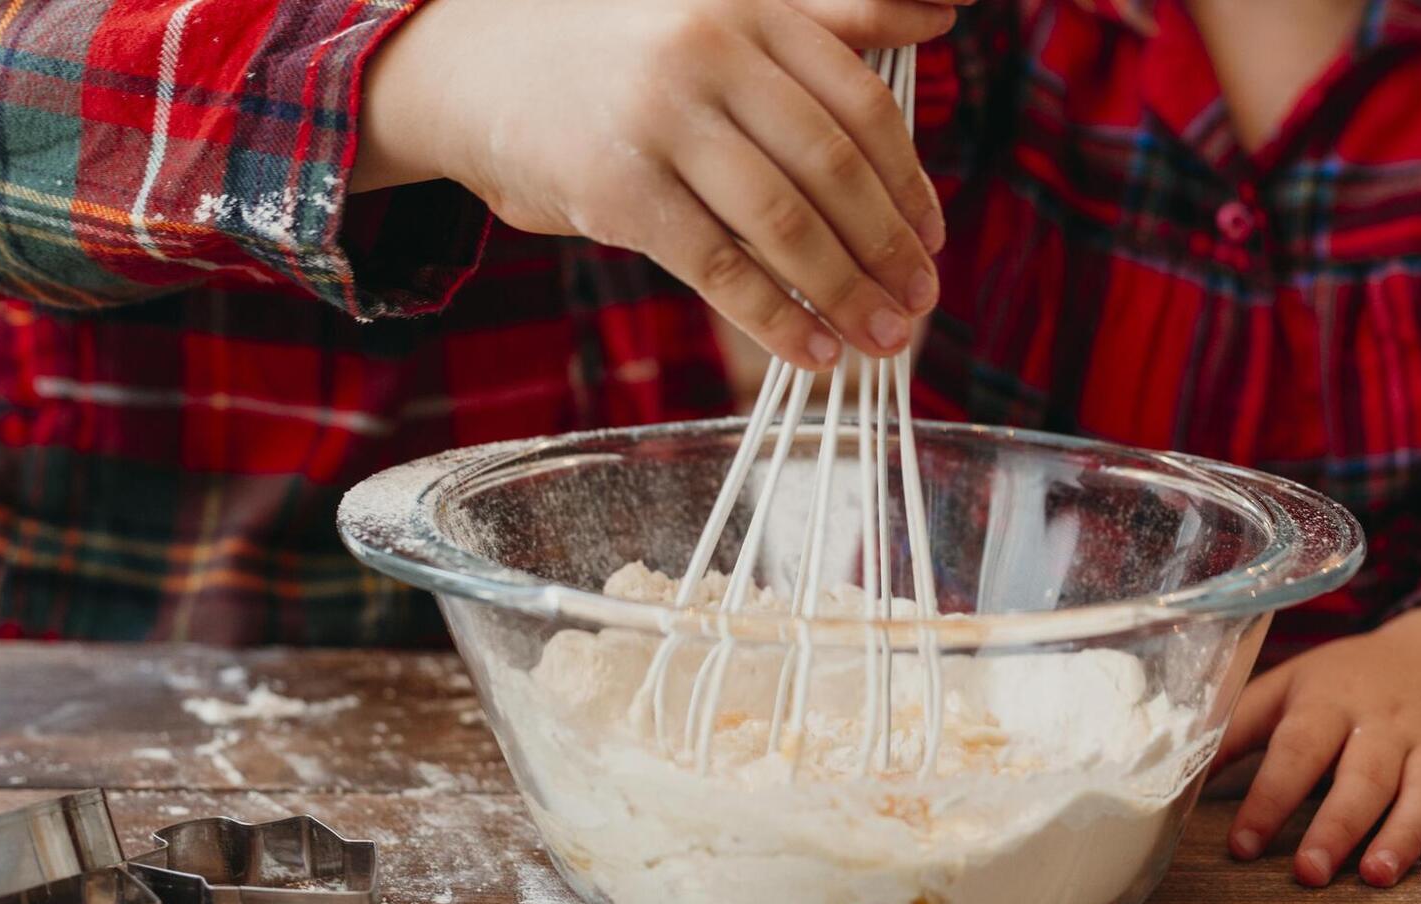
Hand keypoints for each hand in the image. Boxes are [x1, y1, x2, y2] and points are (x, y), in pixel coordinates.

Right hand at [353, 0, 967, 369]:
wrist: (477, 72)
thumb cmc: (622, 52)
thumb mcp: (723, 14)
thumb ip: (831, 17)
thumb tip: (943, 18)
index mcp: (749, 10)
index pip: (860, 105)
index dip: (908, 181)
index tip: (932, 239)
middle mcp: (709, 54)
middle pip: (831, 167)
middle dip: (887, 247)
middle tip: (921, 303)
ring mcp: (661, 122)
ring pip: (783, 222)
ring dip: (846, 292)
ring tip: (882, 338)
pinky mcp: (618, 192)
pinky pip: (718, 267)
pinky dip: (774, 318)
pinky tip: (812, 352)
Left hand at [1216, 607, 1420, 887]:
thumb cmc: (1342, 682)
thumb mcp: (1284, 688)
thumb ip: (1235, 728)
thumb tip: (1178, 769)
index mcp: (1329, 700)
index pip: (1296, 750)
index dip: (1269, 797)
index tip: (1242, 845)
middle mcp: (1384, 722)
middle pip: (1363, 776)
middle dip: (1337, 826)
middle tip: (1308, 872)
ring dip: (1404, 835)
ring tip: (1374, 876)